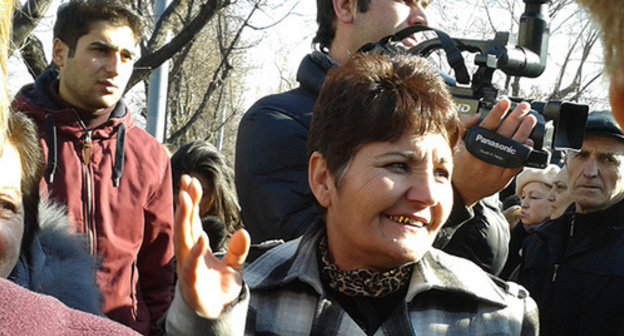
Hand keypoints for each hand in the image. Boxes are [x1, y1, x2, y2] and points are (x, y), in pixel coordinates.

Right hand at [175, 175, 249, 317]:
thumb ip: (238, 249)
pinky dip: (196, 252)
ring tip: (187, 198)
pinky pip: (192, 266)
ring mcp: (188, 268)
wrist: (218, 314)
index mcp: (197, 247)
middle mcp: (188, 255)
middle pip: (185, 224)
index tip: (192, 180)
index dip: (191, 200)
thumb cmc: (220, 288)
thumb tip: (243, 232)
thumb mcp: (234, 266)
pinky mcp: (192, 284)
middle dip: (185, 203)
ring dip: (184, 219)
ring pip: (183, 240)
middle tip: (187, 182)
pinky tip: (201, 237)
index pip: (192, 219)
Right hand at [453, 98, 536, 206]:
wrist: (460, 193)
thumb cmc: (456, 169)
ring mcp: (495, 170)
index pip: (487, 127)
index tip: (505, 102)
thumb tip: (478, 116)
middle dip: (515, 118)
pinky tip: (528, 142)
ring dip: (523, 132)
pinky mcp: (503, 179)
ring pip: (513, 148)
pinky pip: (517, 163)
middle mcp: (484, 159)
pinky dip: (523, 152)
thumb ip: (465, 130)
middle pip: (504, 134)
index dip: (497, 113)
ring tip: (530, 120)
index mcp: (472, 149)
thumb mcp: (454, 147)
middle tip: (523, 107)